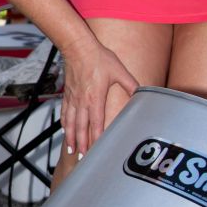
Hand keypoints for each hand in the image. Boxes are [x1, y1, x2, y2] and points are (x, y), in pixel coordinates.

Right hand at [59, 38, 138, 157]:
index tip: (96, 151)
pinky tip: (66, 131)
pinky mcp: (68, 94)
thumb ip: (131, 84)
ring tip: (71, 150)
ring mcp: (73, 98)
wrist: (77, 47)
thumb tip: (142, 92)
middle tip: (81, 158)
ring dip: (71, 138)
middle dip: (81, 144)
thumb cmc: (98, 58)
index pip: (96, 123)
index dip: (96, 138)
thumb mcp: (119, 70)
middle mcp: (82, 101)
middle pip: (81, 128)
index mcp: (95, 98)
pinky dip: (65, 124)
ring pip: (71, 123)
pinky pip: (65, 113)